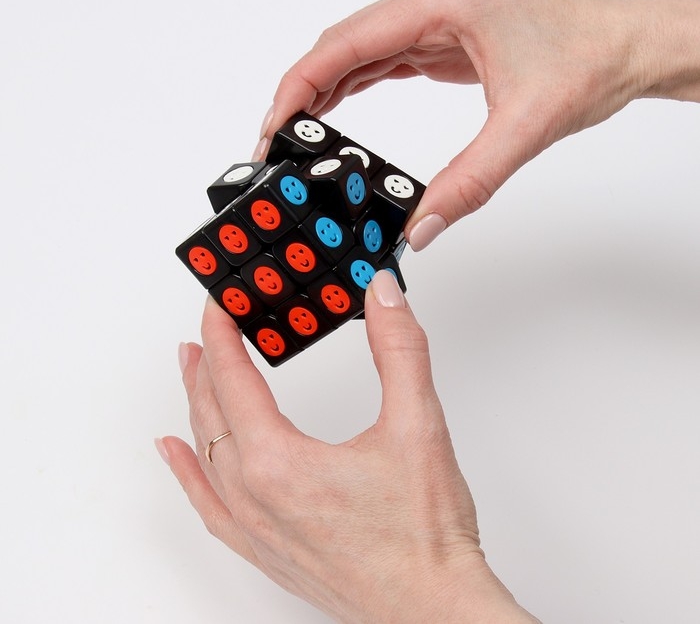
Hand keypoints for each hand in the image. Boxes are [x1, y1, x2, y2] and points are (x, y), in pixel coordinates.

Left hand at [157, 271, 538, 622]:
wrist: (434, 610)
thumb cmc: (424, 536)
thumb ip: (399, 348)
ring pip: (206, 452)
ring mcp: (256, 529)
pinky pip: (209, 506)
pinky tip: (178, 452)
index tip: (219, 304)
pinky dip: (188, 472)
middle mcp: (255, 497)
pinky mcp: (266, 552)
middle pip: (212, 412)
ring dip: (197, 405)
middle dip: (208, 361)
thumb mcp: (418, 424)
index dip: (222, 332)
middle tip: (209, 328)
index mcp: (279, 462)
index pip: (233, 378)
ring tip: (192, 371)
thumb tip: (382, 296)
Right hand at [257, 0, 699, 249]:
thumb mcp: (524, 127)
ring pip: (358, 52)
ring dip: (323, 92)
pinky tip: (338, 115)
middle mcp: (432, 3)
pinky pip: (383, 60)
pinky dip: (353, 88)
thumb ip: (467, 184)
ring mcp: (436, 19)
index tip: (272, 126)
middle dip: (300, 93)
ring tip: (295, 136)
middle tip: (275, 143)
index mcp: (441, 3)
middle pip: (341, 45)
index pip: (345, 44)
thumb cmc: (591, 57)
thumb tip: (418, 226)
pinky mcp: (445, 39)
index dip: (298, 86)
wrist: (631, 43)